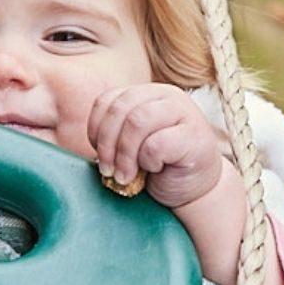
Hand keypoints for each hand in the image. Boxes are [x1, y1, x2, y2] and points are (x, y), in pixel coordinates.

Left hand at [87, 83, 223, 210]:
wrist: (196, 191)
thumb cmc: (160, 169)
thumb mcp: (132, 145)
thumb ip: (115, 133)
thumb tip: (87, 139)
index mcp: (148, 94)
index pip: (109, 99)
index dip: (96, 128)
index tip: (98, 153)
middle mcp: (167, 96)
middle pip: (121, 108)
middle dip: (107, 144)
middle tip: (107, 171)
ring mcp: (184, 113)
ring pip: (137, 121)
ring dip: (125, 155)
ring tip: (126, 175)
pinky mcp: (195, 136)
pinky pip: (158, 143)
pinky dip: (149, 161)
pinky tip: (154, 171)